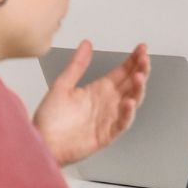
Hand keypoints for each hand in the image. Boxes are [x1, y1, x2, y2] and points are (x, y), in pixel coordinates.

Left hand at [34, 41, 149, 164]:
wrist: (42, 143)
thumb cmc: (50, 119)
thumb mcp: (62, 85)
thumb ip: (77, 65)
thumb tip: (86, 44)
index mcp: (98, 89)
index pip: (122, 72)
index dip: (133, 60)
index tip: (141, 48)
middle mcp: (107, 102)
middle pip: (131, 84)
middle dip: (140, 70)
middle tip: (144, 58)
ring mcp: (109, 118)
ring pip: (132, 100)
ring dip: (138, 88)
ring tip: (139, 76)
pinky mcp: (107, 134)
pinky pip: (122, 122)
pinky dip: (128, 113)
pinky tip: (129, 101)